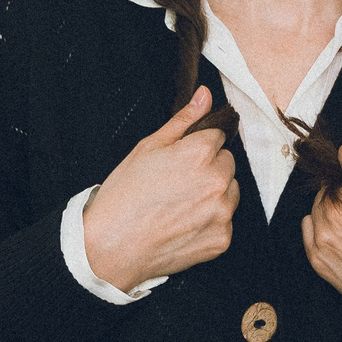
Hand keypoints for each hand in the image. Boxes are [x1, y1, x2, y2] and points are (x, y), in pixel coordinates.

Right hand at [82, 85, 239, 291]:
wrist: (111, 247)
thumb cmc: (125, 196)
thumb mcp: (148, 148)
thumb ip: (183, 120)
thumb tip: (205, 95)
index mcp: (200, 153)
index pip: (217, 137)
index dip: (197, 148)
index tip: (180, 161)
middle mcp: (217, 181)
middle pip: (227, 164)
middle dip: (208, 169)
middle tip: (177, 184)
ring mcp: (222, 212)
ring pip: (230, 193)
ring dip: (213, 195)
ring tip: (180, 206)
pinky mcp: (222, 239)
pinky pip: (225, 222)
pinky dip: (209, 223)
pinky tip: (183, 225)